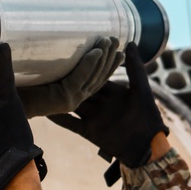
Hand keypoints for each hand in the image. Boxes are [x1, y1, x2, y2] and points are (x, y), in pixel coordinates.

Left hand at [18, 37, 122, 117]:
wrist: (2, 102)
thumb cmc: (16, 85)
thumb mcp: (37, 68)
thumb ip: (45, 54)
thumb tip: (49, 28)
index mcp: (70, 91)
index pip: (95, 77)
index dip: (108, 64)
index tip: (118, 48)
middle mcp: (74, 97)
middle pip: (98, 76)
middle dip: (109, 58)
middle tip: (116, 39)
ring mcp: (70, 99)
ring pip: (92, 76)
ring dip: (102, 58)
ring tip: (109, 41)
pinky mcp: (62, 98)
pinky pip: (79, 79)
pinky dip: (88, 65)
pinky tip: (95, 52)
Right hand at [49, 42, 166, 171]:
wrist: (148, 148)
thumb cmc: (149, 117)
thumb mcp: (142, 90)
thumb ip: (135, 68)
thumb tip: (129, 42)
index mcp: (112, 91)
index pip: (95, 74)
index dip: (84, 63)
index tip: (70, 50)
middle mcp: (101, 102)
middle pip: (80, 87)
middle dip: (67, 77)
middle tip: (49, 64)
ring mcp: (94, 117)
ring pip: (72, 103)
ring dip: (58, 96)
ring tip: (41, 85)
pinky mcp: (89, 132)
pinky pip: (70, 124)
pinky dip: (58, 117)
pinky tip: (44, 110)